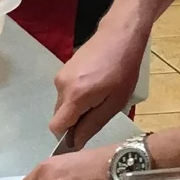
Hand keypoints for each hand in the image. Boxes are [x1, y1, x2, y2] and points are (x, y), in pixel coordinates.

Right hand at [49, 20, 146, 144]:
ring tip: (99, 95)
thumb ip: (92, 124)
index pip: (55, 127)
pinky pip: (64, 92)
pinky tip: (94, 85)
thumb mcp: (115, 103)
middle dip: (74, 121)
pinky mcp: (62, 69)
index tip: (82, 134)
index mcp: (75, 96)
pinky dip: (76, 96)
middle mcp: (61, 86)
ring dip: (76, 107)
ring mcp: (60, 76)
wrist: (119, 35)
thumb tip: (75, 143)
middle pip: (59, 116)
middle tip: (98, 111)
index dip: (66, 137)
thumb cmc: (123, 70)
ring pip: (62, 104)